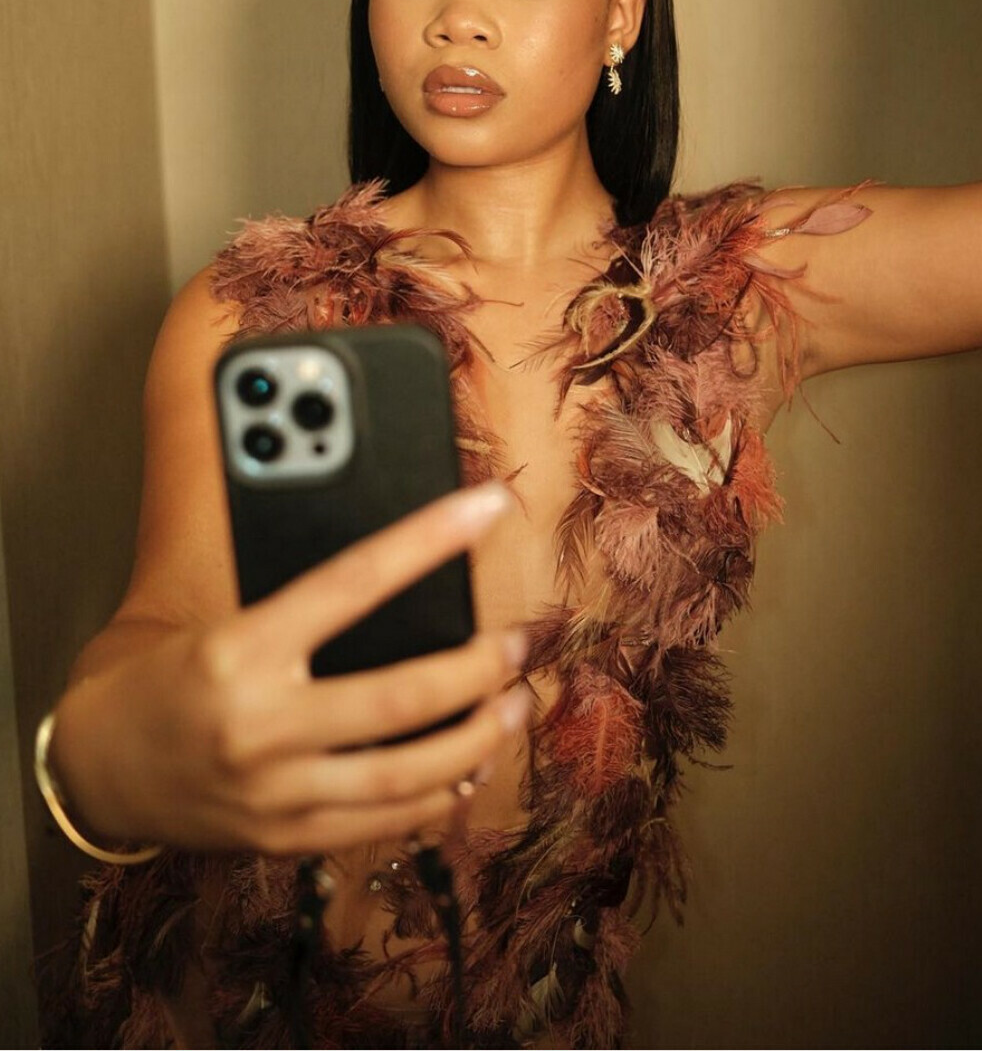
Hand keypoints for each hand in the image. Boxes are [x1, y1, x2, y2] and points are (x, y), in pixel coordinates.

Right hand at [49, 481, 524, 853]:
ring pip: (407, 774)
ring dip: (478, 738)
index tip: (485, 508)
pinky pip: (382, 822)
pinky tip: (471, 768)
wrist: (100, 765)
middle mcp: (262, 724)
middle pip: (402, 696)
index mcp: (243, 649)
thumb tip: (406, 580)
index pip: (354, 580)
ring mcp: (275, 792)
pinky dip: (439, 796)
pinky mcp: (285, 837)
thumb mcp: (225, 620)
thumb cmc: (169, 676)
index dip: (429, 539)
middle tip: (518, 642)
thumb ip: (305, 607)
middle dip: (479, 667)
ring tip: (514, 706)